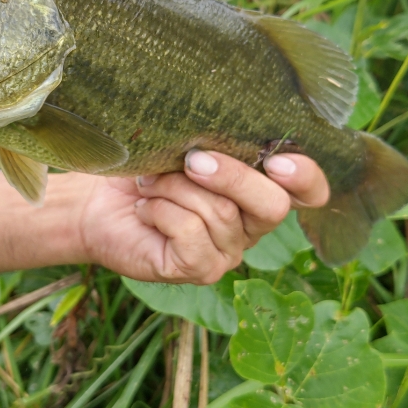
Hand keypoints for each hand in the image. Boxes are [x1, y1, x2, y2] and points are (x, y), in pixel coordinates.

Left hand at [78, 150, 328, 282]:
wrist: (98, 201)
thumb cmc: (145, 167)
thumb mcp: (185, 146)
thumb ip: (216, 143)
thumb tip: (220, 137)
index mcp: (259, 190)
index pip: (309, 192)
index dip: (305, 177)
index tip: (277, 160)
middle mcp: (251, 225)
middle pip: (272, 205)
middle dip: (232, 176)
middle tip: (192, 160)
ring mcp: (228, 252)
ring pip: (222, 214)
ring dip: (176, 188)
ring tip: (149, 185)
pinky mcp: (200, 270)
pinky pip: (191, 233)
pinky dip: (162, 212)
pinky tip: (146, 210)